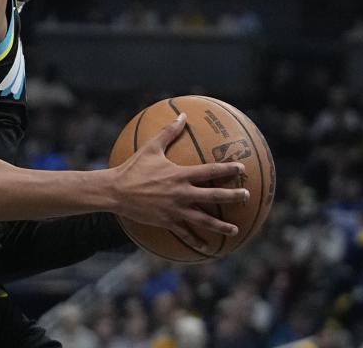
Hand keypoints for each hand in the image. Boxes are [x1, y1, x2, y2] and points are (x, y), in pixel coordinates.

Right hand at [110, 113, 249, 252]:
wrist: (116, 191)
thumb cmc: (133, 168)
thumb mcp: (150, 148)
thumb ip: (168, 132)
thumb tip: (182, 116)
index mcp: (180, 175)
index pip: (210, 171)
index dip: (227, 169)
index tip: (241, 169)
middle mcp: (181, 193)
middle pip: (214, 195)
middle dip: (233, 196)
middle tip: (247, 196)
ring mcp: (175, 209)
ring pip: (204, 219)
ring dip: (221, 225)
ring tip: (235, 229)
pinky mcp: (167, 221)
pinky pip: (185, 233)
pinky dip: (196, 241)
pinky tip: (207, 248)